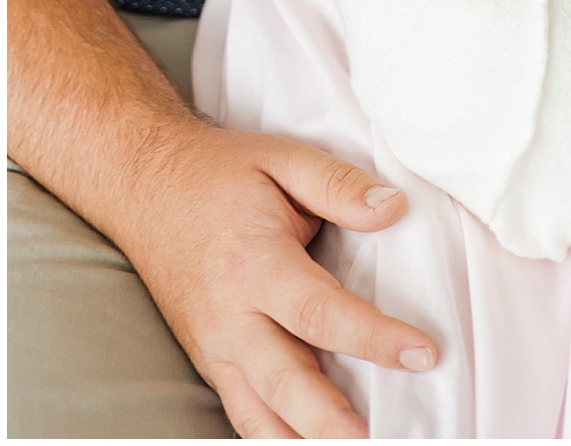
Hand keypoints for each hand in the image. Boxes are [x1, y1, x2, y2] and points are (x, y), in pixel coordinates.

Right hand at [126, 118, 436, 439]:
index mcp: (255, 263)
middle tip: (381, 437)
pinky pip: (241, 411)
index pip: (322, 313)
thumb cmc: (220, 173)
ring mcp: (214, 346)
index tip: (423, 353)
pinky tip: (307, 444)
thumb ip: (338, 184)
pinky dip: (272, 437)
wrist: (145, 185)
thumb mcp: (283, 157)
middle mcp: (230, 317)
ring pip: (259, 414)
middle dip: (335, 421)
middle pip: (286, 383)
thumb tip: (394, 207)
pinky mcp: (207, 359)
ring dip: (303, 441)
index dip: (375, 338)